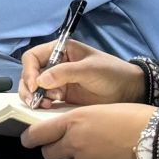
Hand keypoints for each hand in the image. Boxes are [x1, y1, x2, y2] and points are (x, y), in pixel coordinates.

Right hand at [19, 38, 142, 107]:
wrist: (129, 91)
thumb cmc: (112, 73)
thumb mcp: (89, 69)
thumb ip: (64, 73)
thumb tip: (39, 81)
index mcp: (60, 51)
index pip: (33, 57)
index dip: (29, 71)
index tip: (34, 85)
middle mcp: (55, 65)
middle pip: (29, 74)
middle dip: (29, 87)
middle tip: (36, 99)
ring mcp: (57, 81)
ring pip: (33, 88)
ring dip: (34, 97)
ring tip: (45, 104)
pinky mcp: (62, 96)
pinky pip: (44, 99)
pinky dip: (41, 104)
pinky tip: (48, 107)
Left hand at [20, 104, 157, 158]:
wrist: (158, 138)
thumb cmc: (133, 117)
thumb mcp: (100, 111)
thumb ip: (79, 123)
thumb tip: (67, 131)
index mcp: (73, 121)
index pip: (38, 133)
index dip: (30, 138)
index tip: (27, 140)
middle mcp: (74, 143)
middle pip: (48, 153)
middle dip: (52, 150)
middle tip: (62, 146)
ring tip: (93, 150)